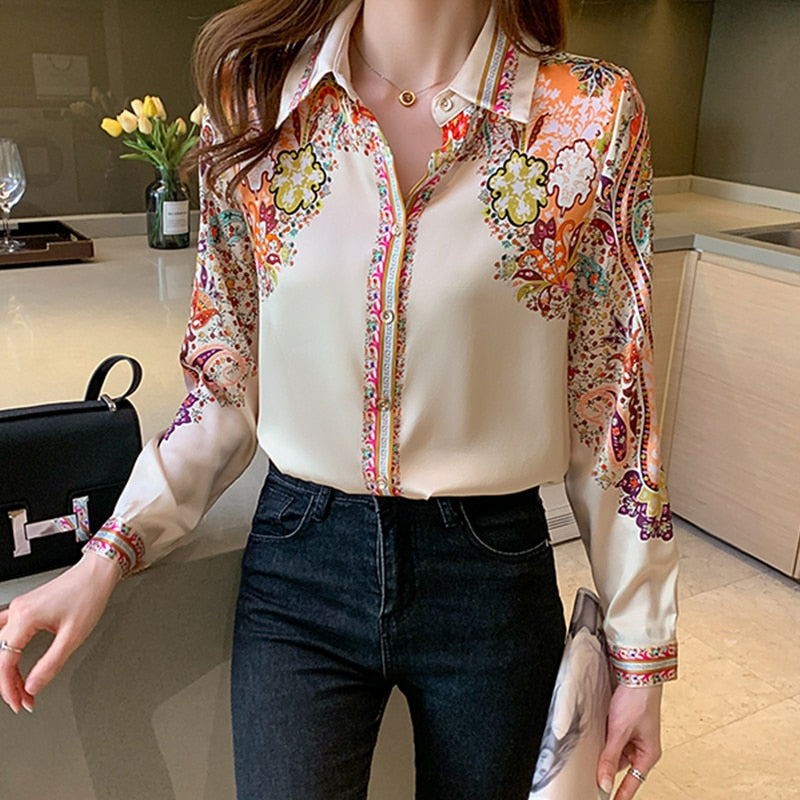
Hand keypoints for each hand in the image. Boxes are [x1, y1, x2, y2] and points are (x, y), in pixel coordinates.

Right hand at [0, 553, 120, 713]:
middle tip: (23, 699)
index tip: (19, 703)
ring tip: (21, 686)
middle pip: (2, 654)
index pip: (5, 662)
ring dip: (9, 668)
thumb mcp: (73, 636)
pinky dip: (11, 651)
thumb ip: (50, 664)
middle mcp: (18, 610)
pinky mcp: (27, 606)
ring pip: (2, 644)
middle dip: (10, 681)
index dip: (9, 688)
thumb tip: (33, 686)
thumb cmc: (89, 595)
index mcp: (25, 617)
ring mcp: (21, 607)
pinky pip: (9, 632)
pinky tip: (16, 663)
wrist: (98, 572)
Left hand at [596, 684, 662, 798]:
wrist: (637, 675)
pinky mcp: (625, 724)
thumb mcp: (619, 731)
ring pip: (615, 751)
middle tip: (590, 771)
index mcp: (648, 754)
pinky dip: (604, 738)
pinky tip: (597, 733)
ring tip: (594, 744)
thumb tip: (603, 781)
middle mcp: (642, 747)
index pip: (633, 782)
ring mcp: (634, 735)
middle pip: (620, 765)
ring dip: (604, 749)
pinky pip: (613, 738)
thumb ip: (609, 757)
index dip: (621, 794)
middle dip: (606, 765)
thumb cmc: (637, 700)